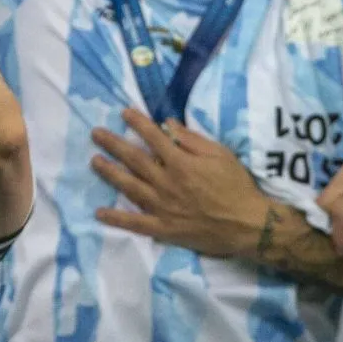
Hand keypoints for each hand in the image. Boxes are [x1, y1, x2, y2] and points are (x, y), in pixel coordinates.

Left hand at [89, 109, 268, 256]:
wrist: (248, 225)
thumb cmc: (237, 186)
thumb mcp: (220, 155)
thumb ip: (192, 139)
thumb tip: (168, 124)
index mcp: (180, 163)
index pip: (153, 137)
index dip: (137, 123)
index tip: (123, 113)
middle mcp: (166, 183)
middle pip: (133, 160)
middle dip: (113, 144)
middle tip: (95, 133)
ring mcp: (162, 207)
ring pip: (129, 187)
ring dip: (109, 173)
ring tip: (94, 162)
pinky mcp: (163, 228)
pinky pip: (135, 223)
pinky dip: (116, 219)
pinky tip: (99, 213)